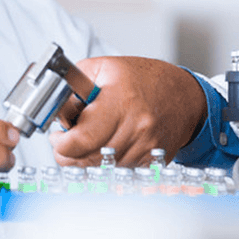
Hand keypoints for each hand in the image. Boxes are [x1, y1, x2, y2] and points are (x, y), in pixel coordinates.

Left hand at [48, 57, 206, 167]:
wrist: (185, 95)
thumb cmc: (144, 78)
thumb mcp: (102, 67)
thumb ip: (72, 84)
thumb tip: (52, 106)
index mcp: (120, 101)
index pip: (81, 139)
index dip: (62, 143)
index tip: (57, 136)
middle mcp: (137, 128)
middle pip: (89, 158)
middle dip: (69, 152)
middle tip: (64, 139)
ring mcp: (147, 147)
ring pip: (102, 167)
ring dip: (87, 157)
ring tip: (88, 137)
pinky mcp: (153, 161)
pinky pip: (119, 171)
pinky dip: (107, 162)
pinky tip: (106, 145)